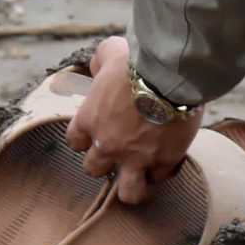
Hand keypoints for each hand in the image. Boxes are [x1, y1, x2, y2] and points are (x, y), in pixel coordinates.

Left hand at [66, 36, 203, 205]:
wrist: (169, 76)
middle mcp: (108, 144)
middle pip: (94, 170)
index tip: (95, 134)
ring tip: (139, 180)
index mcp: (90, 120)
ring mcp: (137, 157)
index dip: (84, 139)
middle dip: (104, 164)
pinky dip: (162, 171)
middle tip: (117, 153)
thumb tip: (98, 69)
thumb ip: (99, 64)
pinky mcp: (164, 160)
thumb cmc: (136, 62)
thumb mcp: (108, 53)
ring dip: (131, 187)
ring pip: (127, 192)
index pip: (75, 142)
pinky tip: (167, 161)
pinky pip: (160, 176)